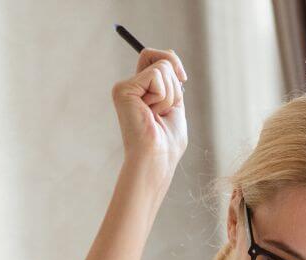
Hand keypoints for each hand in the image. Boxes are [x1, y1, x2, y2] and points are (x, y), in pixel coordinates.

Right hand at [112, 47, 188, 184]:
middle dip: (175, 83)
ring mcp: (125, 87)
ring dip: (170, 95)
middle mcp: (131, 87)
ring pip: (163, 67)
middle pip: (161, 58)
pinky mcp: (123, 90)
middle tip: (165, 109)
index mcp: (141, 91)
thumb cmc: (167, 142)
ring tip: (157, 115)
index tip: (183, 78)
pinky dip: (163, 96)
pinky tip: (151, 113)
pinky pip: (156, 75)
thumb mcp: (175, 104)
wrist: (157, 159)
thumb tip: (170, 54)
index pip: (156, 58)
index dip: (172, 62)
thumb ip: (172, 81)